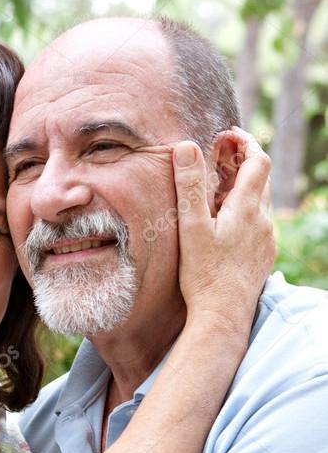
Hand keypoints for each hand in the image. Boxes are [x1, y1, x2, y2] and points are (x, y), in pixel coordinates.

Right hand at [174, 128, 274, 332]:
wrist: (223, 315)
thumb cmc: (204, 274)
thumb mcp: (191, 227)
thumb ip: (190, 186)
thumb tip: (186, 147)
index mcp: (247, 208)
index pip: (258, 159)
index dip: (244, 142)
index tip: (226, 137)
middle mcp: (263, 220)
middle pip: (262, 178)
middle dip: (244, 162)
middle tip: (220, 158)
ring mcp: (266, 239)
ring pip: (261, 203)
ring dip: (244, 189)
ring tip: (219, 191)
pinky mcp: (264, 256)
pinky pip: (259, 225)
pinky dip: (246, 214)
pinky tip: (226, 226)